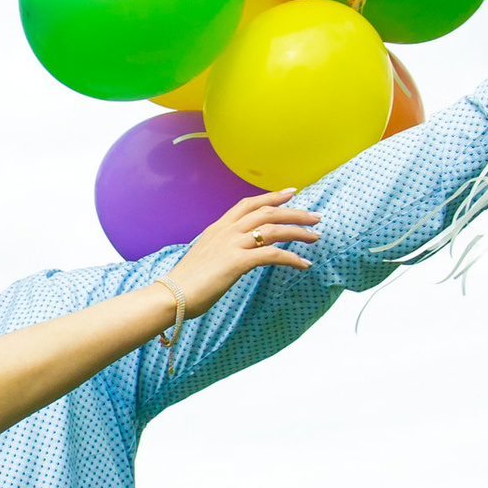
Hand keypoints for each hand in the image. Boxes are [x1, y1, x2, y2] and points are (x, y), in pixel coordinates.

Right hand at [166, 191, 321, 318]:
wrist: (171, 295)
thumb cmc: (187, 282)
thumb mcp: (205, 256)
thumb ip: (221, 249)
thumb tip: (235, 254)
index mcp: (218, 228)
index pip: (249, 203)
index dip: (272, 196)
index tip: (292, 192)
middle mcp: (226, 231)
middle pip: (267, 212)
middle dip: (294, 212)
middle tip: (315, 216)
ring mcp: (232, 244)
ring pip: (274, 229)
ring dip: (299, 232)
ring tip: (316, 237)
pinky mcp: (237, 261)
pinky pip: (272, 254)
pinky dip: (292, 257)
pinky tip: (304, 263)